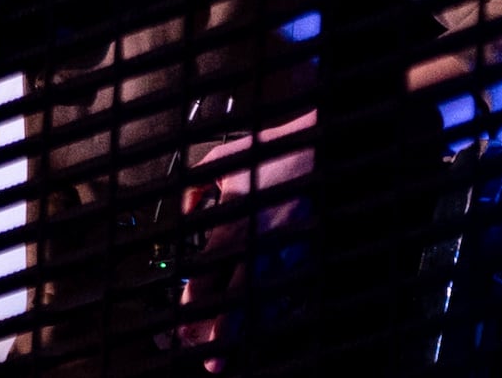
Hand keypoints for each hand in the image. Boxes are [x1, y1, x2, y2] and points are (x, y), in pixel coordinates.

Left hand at [176, 115, 315, 371]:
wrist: (318, 146)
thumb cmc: (269, 151)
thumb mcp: (219, 161)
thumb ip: (195, 188)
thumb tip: (184, 213)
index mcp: (235, 219)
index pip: (208, 269)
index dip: (194, 299)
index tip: (183, 319)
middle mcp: (260, 240)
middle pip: (236, 295)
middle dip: (220, 329)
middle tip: (207, 355)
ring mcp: (286, 249)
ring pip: (263, 299)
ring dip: (246, 327)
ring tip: (229, 354)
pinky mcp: (307, 251)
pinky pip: (290, 289)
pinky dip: (275, 311)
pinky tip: (263, 326)